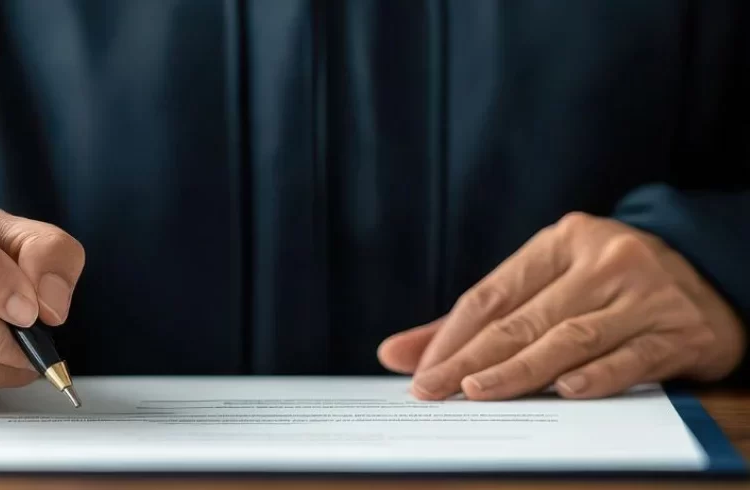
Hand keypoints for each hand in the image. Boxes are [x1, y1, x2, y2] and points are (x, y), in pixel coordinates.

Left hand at [377, 212, 745, 399]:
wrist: (709, 279)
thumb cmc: (610, 284)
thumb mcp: (549, 282)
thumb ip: (475, 321)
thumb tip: (395, 352)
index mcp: (562, 241)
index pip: (493, 294)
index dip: (451, 335)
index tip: (419, 370)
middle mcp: (603, 260)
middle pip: (524, 319)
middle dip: (471, 359)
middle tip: (433, 389)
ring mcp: (643, 294)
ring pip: (569, 337)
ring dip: (520, 370)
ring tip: (479, 392)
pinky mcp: (677, 330)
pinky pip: (629, 357)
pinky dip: (596, 376)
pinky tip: (565, 392)